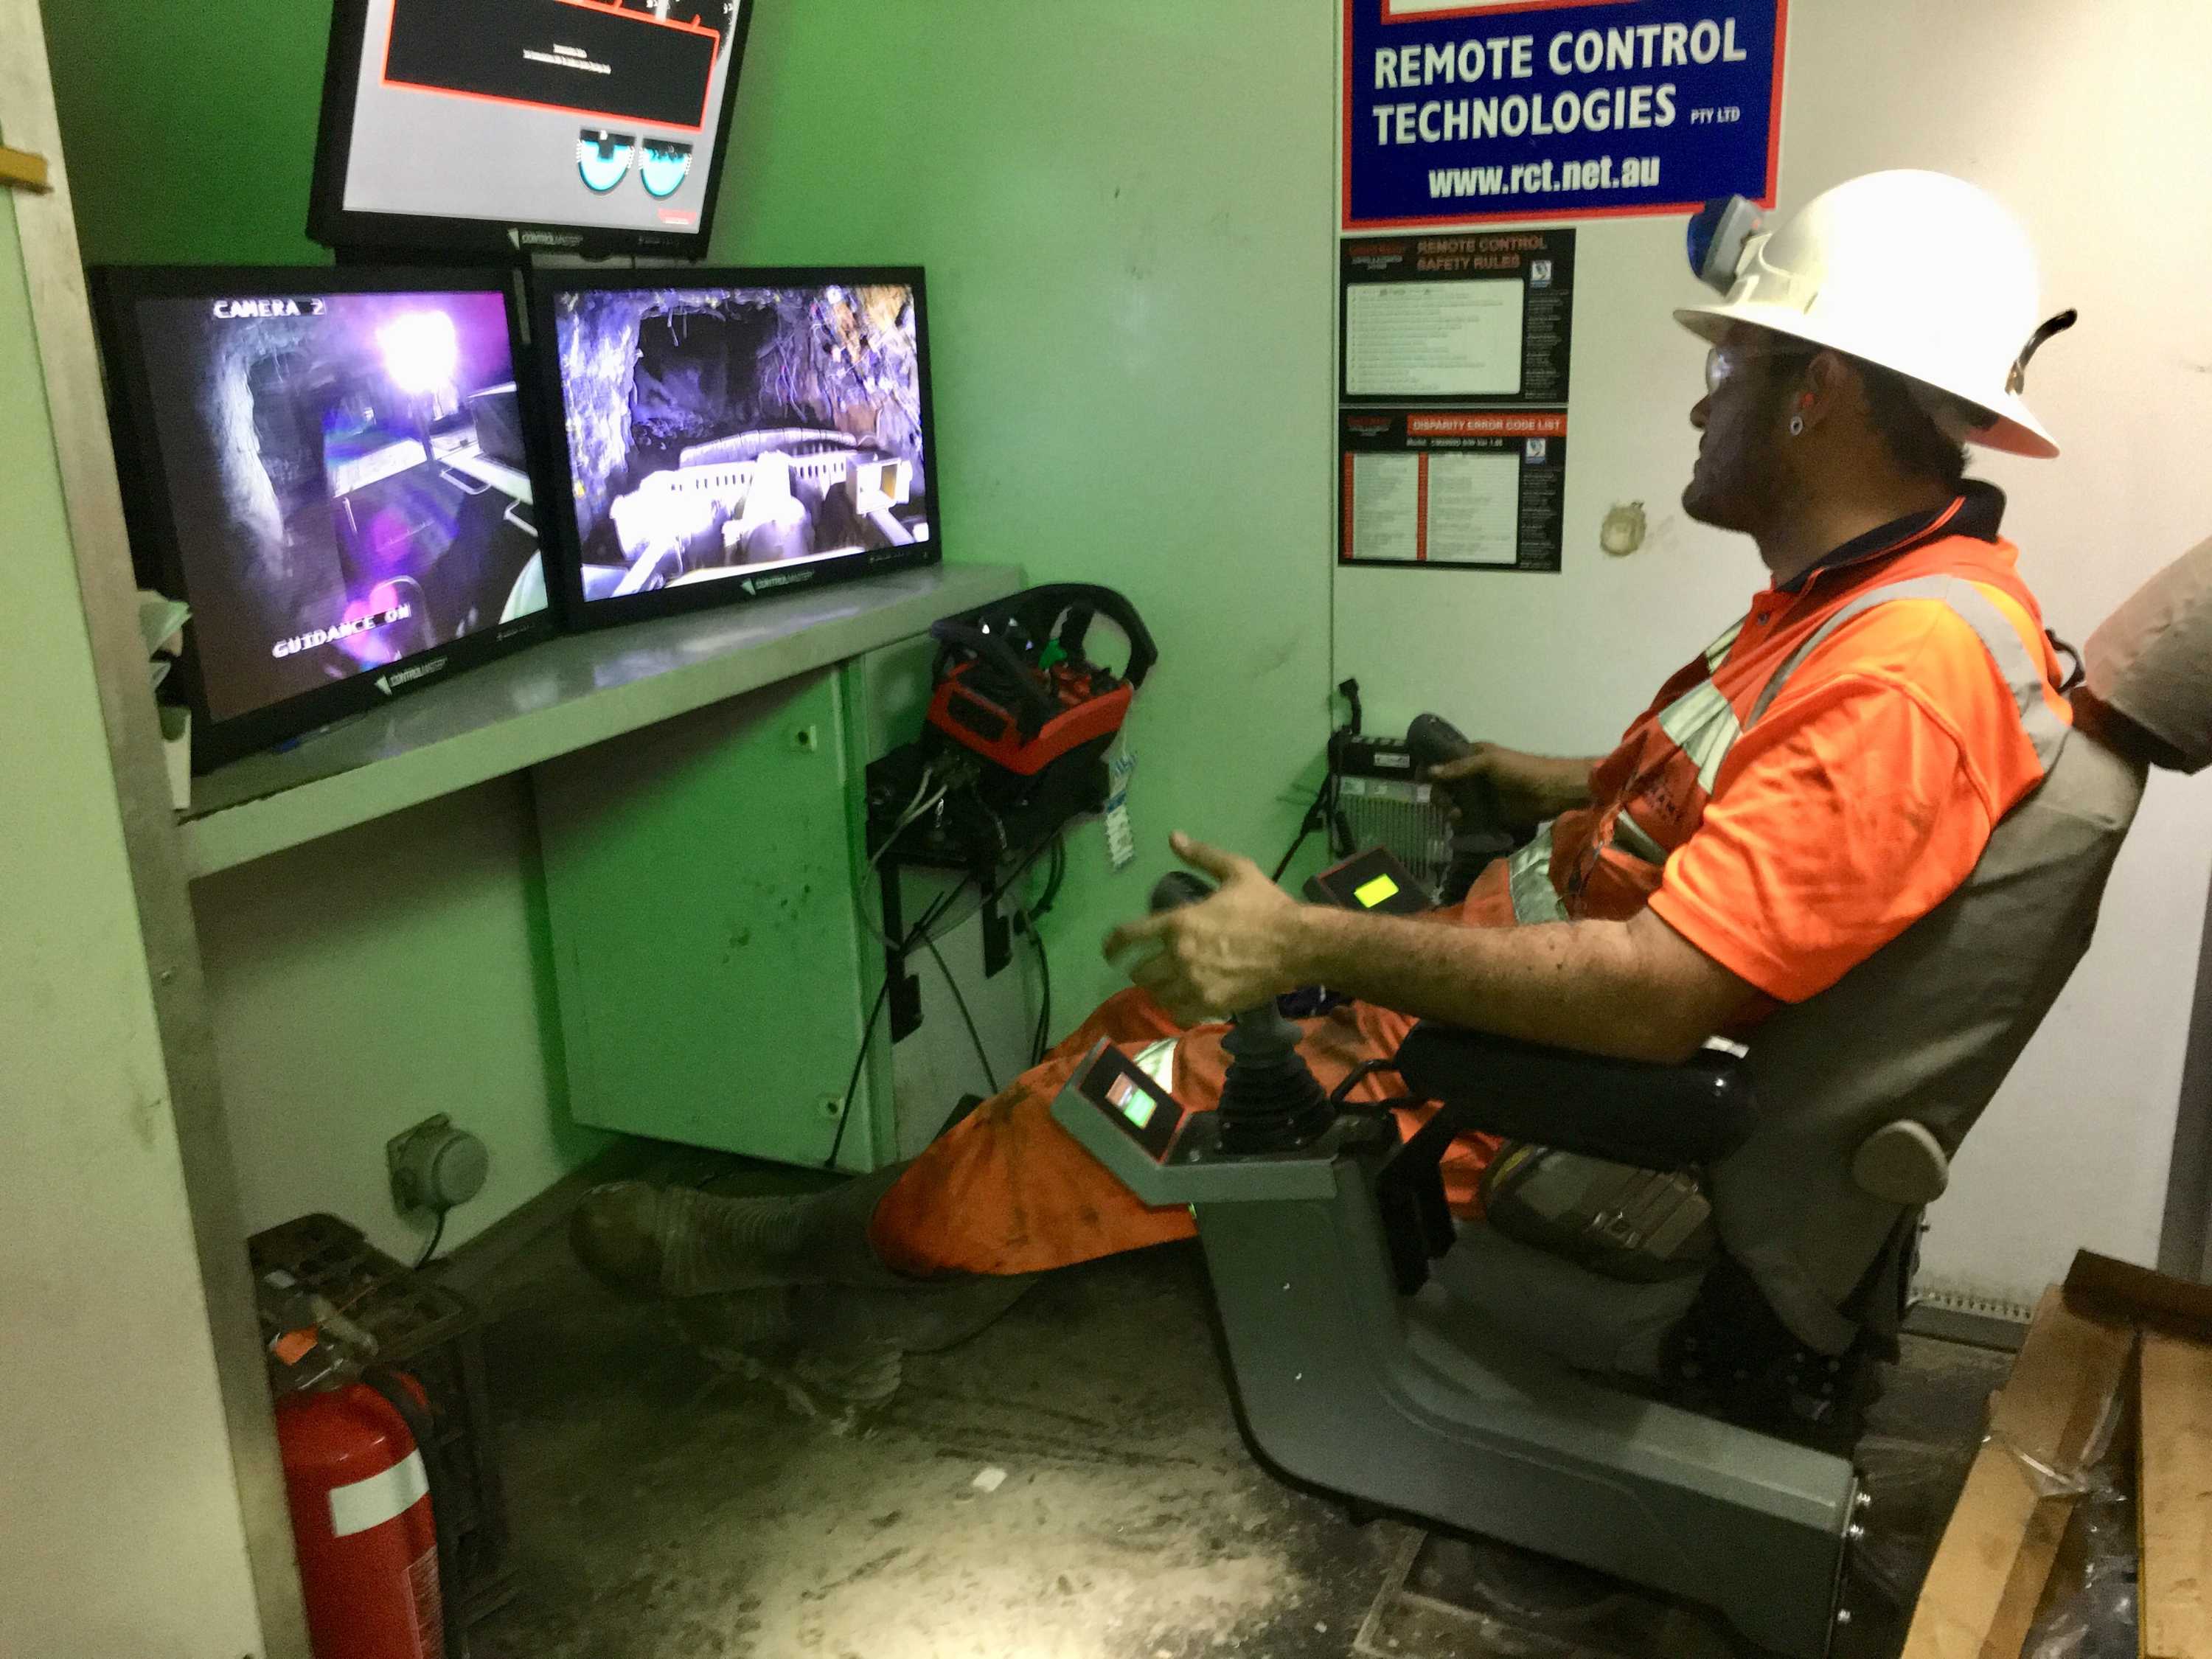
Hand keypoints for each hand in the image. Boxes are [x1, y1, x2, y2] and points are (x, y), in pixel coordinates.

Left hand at [1102, 833, 1301, 1025]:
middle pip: (1140, 971)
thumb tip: (1173, 837)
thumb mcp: (1235, 870)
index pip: (1130, 936)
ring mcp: (1194, 983)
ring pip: (1157, 995)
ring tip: (1166, 985)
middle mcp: (1180, 955)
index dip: (1113, 945)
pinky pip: (1179, 1013)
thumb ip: (1201, 855)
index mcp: (1179, 922)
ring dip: (1158, 989)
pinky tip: (1183, 1001)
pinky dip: (1176, 1008)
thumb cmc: (1267, 906)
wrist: (1298, 944)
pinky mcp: (1211, 1004)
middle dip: (1141, 969)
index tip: (1109, 952)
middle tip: (1150, 967)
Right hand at [1429, 743, 1593, 825]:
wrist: (1551, 791)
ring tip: (1456, 815)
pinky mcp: (1489, 815)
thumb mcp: (1490, 762)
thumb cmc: (1522, 769)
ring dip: (1450, 808)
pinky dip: (1461, 822)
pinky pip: (1469, 819)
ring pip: (1455, 803)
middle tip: (1446, 803)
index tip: (1419, 779)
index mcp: (1474, 757)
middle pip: (1446, 785)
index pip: (1446, 761)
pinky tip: (1461, 823)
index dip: (1432, 768)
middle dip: (1440, 793)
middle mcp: (1475, 776)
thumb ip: (1460, 767)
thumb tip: (1430, 772)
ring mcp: (1482, 796)